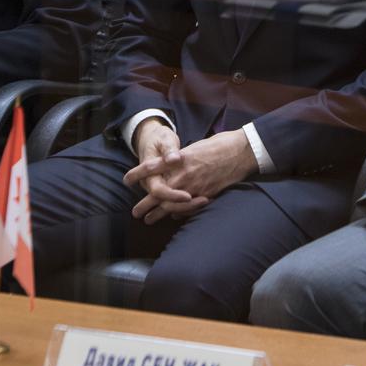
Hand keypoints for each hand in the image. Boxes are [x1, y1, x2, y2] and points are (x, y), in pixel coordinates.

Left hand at [125, 127, 256, 223]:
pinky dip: (179, 213)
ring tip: (149, 220)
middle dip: (145, 205)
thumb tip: (169, 167)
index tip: (126, 180)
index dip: (137, 174)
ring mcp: (194, 187)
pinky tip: (173, 217)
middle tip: (135, 213)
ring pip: (171, 205)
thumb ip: (180, 161)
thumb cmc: (217, 146)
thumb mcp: (194, 148)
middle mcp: (183, 174)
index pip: (151, 168)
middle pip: (157, 193)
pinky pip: (187, 208)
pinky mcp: (205, 195)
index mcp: (179, 159)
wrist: (239, 152)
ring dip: (158, 214)